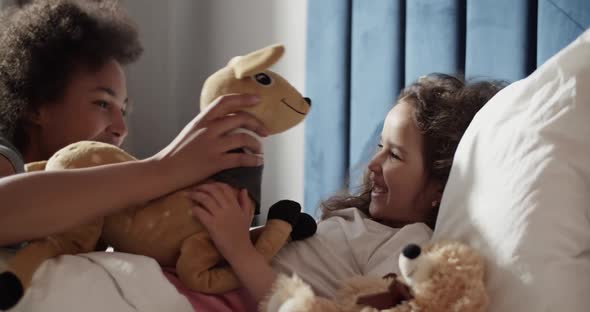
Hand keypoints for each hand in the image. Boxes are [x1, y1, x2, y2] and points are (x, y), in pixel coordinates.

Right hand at [150, 94, 266, 188]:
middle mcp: (208, 129)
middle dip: (256, 123)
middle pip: (240, 118)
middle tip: (265, 131)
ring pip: (243, 138)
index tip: (257, 99)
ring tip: (259, 150)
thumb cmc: (178, 152)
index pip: (225, 101)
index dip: (243, 98)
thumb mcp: (192, 131)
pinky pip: (240, 158)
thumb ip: (208, 124)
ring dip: (256, 144)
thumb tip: (225, 120)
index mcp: (202, 119)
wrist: (164, 170)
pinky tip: (258, 161)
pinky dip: (253, 160)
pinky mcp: (214, 162)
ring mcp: (211, 145)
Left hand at [189, 182, 253, 259]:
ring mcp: (220, 216)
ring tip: (188, 196)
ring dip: (195, 195)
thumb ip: (245, 202)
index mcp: (236, 205)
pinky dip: (195, 209)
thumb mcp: (247, 216)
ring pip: (205, 199)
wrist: (240, 251)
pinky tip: (191, 210)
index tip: (207, 185)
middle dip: (202, 187)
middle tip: (194, 189)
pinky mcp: (212, 225)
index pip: (225, 188)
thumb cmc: (242, 235)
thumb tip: (243, 189)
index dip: (214, 184)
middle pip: (213, 191)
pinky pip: (201, 212)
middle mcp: (228, 208)